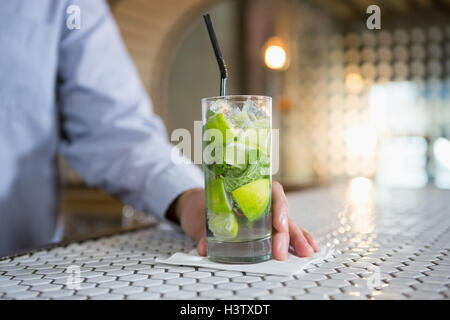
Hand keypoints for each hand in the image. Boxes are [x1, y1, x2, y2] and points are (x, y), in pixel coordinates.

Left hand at [173, 181, 317, 259]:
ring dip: (297, 238)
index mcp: (247, 188)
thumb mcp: (198, 216)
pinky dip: (294, 240)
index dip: (278, 207)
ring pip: (286, 223)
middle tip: (281, 252)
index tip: (278, 224)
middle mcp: (260, 200)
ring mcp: (264, 214)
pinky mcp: (263, 228)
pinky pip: (282, 232)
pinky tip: (306, 248)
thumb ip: (203, 231)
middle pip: (281, 212)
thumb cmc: (200, 204)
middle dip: (287, 232)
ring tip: (307, 252)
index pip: (271, 192)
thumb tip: (204, 246)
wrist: (195, 205)